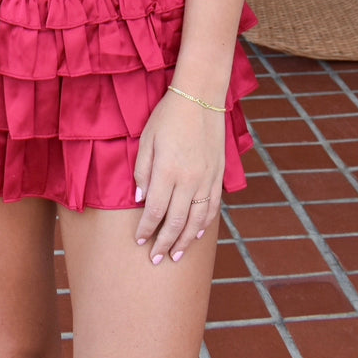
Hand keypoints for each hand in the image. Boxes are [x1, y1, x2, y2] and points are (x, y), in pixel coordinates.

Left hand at [132, 91, 224, 263]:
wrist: (200, 97)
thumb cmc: (168, 116)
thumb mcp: (146, 139)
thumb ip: (142, 171)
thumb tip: (141, 200)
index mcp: (167, 170)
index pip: (154, 211)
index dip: (146, 230)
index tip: (139, 241)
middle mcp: (188, 179)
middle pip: (175, 221)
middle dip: (164, 243)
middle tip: (156, 259)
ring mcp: (206, 179)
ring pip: (196, 220)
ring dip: (185, 240)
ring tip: (176, 255)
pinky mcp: (218, 176)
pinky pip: (212, 207)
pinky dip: (204, 224)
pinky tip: (196, 234)